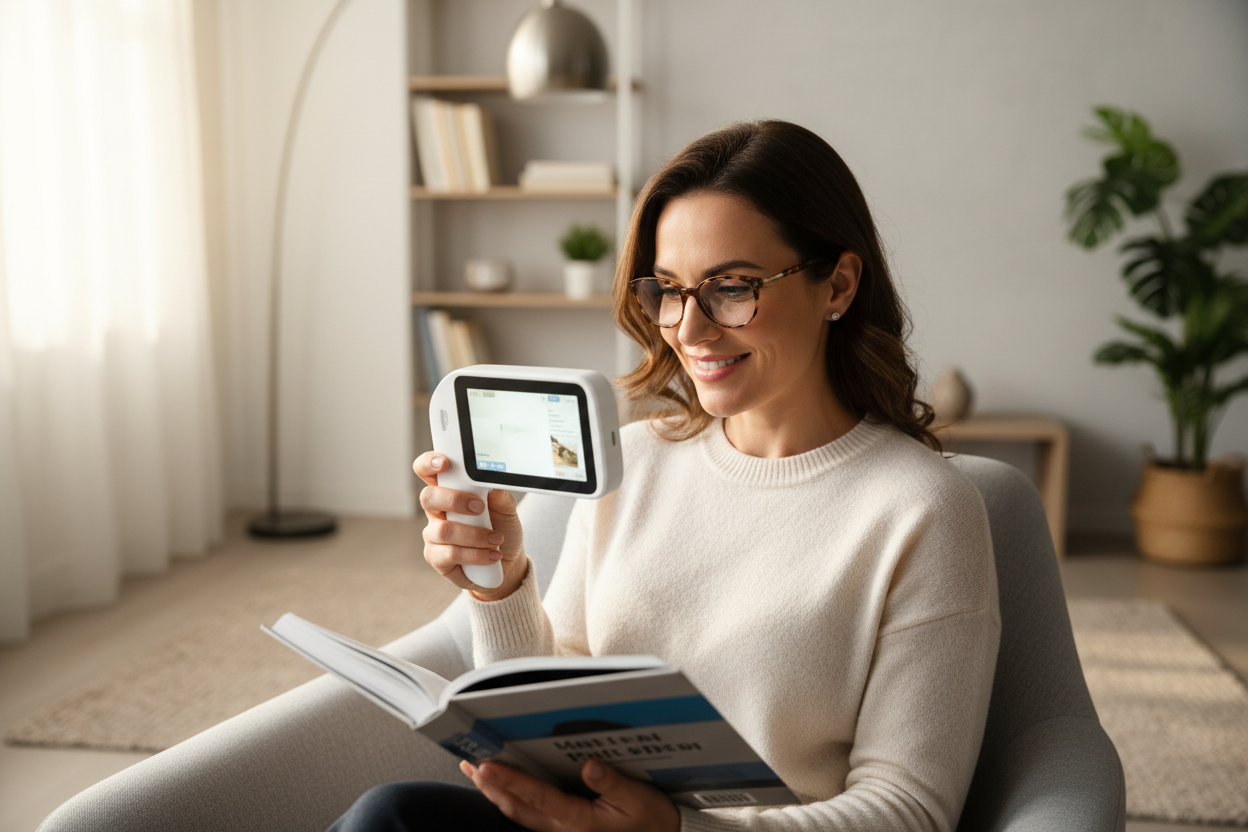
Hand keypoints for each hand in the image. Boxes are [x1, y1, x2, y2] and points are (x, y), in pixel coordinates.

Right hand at [414, 451, 528, 600]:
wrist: (508, 561)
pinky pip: (450, 554)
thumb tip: (491, 480)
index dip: (429, 463)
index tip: (444, 463)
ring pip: (443, 530)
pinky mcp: (436, 557)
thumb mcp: (507, 509)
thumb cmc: (501, 528)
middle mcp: (436, 511)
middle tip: (480, 508)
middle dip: (455, 500)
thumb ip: (498, 494)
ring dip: (475, 535)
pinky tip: (492, 555)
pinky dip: (476, 554)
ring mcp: (433, 535)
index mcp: (449, 490)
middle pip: (428, 497)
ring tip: (496, 539)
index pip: (428, 471)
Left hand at [460, 759, 679, 831]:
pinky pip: (527, 815)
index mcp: (579, 821)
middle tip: (470, 764)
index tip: (487, 765)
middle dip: (490, 786)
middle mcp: (563, 829)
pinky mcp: (562, 829)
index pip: (536, 796)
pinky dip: (510, 799)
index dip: (509, 780)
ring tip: (476, 772)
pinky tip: (503, 788)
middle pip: (516, 807)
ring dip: (495, 793)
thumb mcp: (638, 800)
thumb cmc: (649, 822)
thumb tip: (589, 766)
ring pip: (518, 814)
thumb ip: (613, 783)